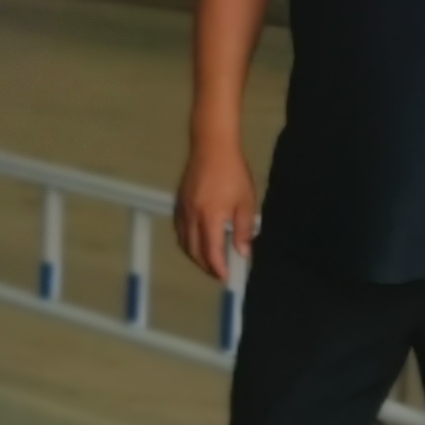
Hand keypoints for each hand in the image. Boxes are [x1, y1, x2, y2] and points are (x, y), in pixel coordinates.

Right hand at [175, 141, 257, 280]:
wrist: (211, 147)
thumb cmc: (233, 173)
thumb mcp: (245, 202)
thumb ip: (243, 230)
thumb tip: (243, 252)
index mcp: (210, 218)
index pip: (211, 252)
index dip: (218, 268)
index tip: (226, 277)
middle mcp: (192, 217)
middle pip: (194, 250)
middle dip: (205, 265)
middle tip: (218, 272)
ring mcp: (183, 209)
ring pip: (183, 241)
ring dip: (194, 255)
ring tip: (207, 260)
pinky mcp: (179, 202)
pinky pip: (179, 229)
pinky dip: (187, 241)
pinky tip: (196, 239)